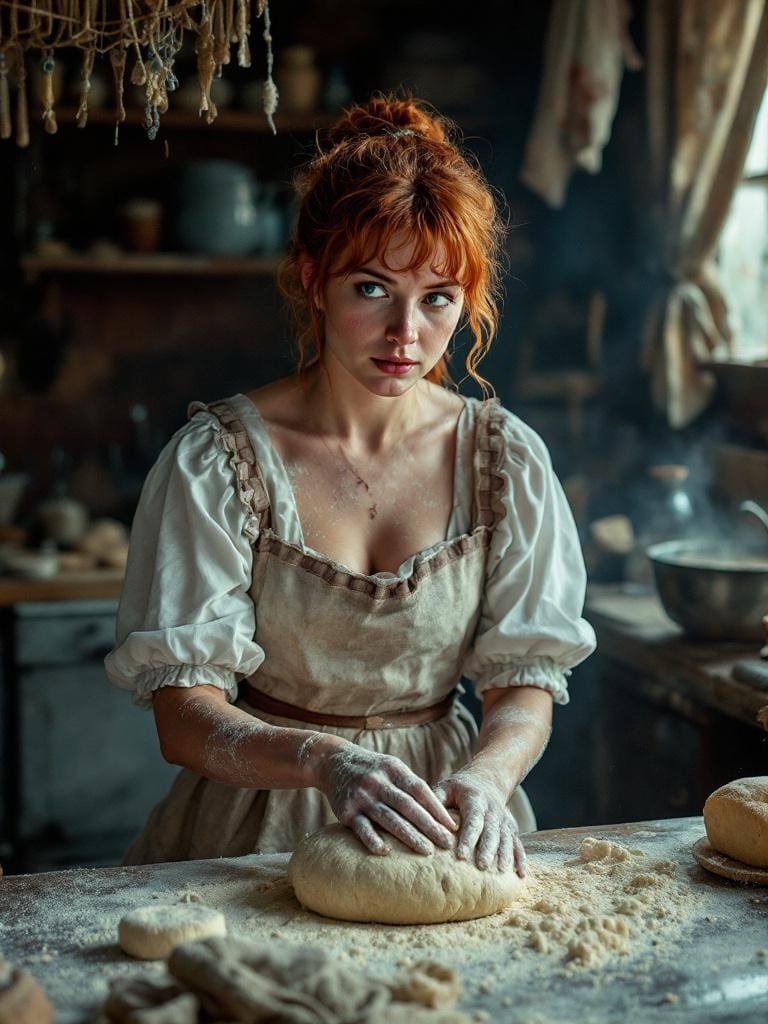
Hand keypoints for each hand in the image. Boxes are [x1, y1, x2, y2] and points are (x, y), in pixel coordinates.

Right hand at [315, 742, 457, 856]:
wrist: (332, 761)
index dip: (437, 809)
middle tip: (447, 843)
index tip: (452, 826)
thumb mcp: (391, 766)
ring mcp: (361, 796)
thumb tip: (437, 812)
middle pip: (408, 806)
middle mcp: (378, 781)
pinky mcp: (345, 811)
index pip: (420, 790)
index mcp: (393, 769)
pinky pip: (361, 827)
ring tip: (427, 851)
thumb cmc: (371, 768)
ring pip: (389, 818)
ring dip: (409, 836)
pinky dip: (372, 839)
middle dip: (430, 826)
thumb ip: (410, 785)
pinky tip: (384, 851)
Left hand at [433, 769, 526, 875]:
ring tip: (501, 872)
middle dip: (488, 849)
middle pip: (492, 831)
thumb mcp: (445, 787)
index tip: (461, 855)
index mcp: (475, 799)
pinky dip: (520, 858)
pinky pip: (517, 843)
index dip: (468, 837)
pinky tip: (520, 874)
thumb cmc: (458, 788)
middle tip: (482, 867)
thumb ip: (436, 802)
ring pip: (506, 838)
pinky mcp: (511, 828)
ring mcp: (504, 819)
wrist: (486, 779)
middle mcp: (493, 809)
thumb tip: (425, 821)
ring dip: (505, 855)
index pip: (473, 819)